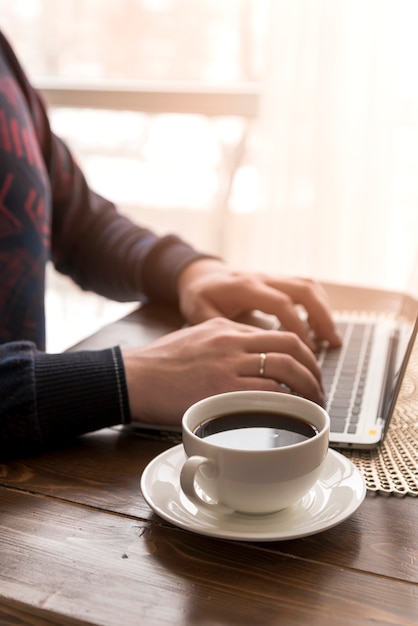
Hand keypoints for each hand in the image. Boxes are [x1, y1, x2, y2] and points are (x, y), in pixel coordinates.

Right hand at [122, 317, 323, 426]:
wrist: (132, 377)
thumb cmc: (160, 364)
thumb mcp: (195, 340)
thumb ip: (223, 345)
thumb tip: (248, 362)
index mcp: (226, 328)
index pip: (279, 335)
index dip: (303, 353)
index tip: (309, 371)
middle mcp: (232, 341)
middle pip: (291, 347)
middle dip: (314, 370)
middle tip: (319, 390)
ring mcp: (228, 364)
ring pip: (285, 369)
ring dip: (307, 389)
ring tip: (312, 406)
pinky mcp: (221, 389)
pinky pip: (267, 393)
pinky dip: (286, 403)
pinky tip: (291, 414)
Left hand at [177, 259, 341, 350]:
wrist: (200, 275)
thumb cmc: (200, 297)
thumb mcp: (200, 314)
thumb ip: (223, 330)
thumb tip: (245, 353)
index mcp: (245, 287)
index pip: (280, 303)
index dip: (297, 326)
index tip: (307, 349)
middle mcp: (262, 278)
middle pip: (303, 289)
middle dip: (321, 316)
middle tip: (332, 343)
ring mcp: (272, 277)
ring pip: (308, 286)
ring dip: (324, 310)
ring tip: (332, 338)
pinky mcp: (278, 281)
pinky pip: (305, 287)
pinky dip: (318, 305)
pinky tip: (320, 327)